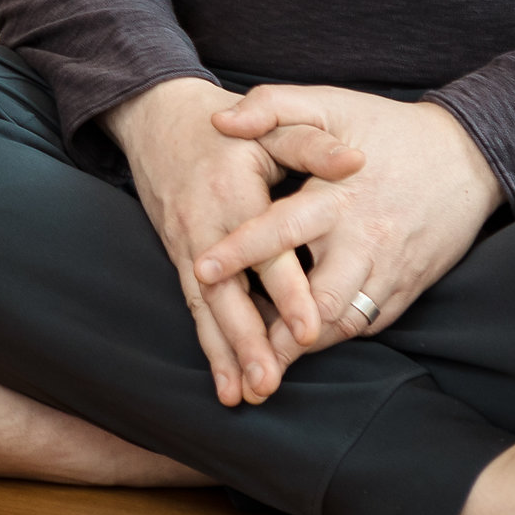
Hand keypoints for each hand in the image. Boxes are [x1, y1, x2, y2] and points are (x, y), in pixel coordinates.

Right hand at [102, 77, 363, 405]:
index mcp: (234, 193)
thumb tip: (357, 163)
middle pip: (227, 292)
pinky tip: (224, 381)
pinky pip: (194, 307)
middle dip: (246, 341)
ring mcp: (187, 245)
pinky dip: (209, 346)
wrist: (157, 118)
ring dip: (223, 354)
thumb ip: (311, 145)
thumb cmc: (225, 127)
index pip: (265, 250)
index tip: (309, 330)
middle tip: (269, 382)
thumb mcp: (269, 126)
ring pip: (205, 308)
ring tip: (242, 396)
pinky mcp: (180, 258)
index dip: (286, 291)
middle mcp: (205, 225)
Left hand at [189, 86, 501, 365]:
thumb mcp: (331, 103)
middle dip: (277, 333)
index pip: (280, 230)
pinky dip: (333, 335)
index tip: (201, 271)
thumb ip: (273, 106)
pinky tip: (303, 343)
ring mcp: (388, 270)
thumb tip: (221, 122)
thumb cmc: (388, 128)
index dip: (239, 252)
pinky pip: (367, 324)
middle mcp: (363, 241)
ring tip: (263, 367)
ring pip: (342, 323)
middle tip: (238, 355)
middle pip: (317, 300)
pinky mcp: (407, 288)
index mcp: (336, 196)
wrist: (468, 156)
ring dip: (304, 346)